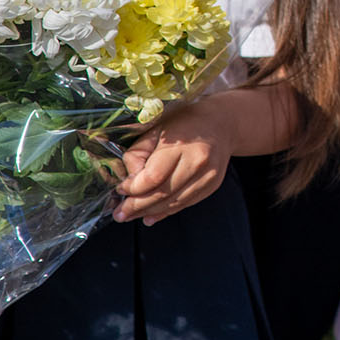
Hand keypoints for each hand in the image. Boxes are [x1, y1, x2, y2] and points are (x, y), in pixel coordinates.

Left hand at [115, 101, 233, 224]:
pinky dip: (165, 212)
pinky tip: (150, 216)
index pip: (153, 177)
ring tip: (130, 216)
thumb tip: (128, 182)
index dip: (133, 188)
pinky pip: (184, 204)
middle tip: (119, 214)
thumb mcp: (155, 130)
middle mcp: (198, 163)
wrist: (220, 123)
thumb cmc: (184, 123)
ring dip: (149, 212)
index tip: (119, 190)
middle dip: (137, 206)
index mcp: (182, 146)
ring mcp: (208, 177)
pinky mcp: (212, 186)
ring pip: (173, 203)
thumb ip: (138, 154)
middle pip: (162, 193)